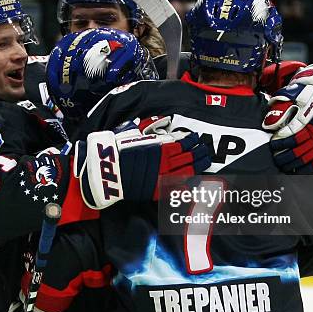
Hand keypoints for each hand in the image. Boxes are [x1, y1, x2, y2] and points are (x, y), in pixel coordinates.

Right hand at [76, 118, 210, 208]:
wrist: (106, 170)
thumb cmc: (118, 148)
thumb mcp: (133, 132)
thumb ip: (149, 126)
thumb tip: (161, 120)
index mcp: (160, 147)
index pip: (183, 143)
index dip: (192, 140)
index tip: (196, 138)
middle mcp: (165, 163)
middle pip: (189, 157)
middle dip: (199, 153)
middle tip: (206, 150)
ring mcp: (163, 178)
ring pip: (187, 172)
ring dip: (198, 166)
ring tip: (205, 162)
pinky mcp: (157, 191)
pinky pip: (176, 188)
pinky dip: (187, 185)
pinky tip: (194, 182)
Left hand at [262, 63, 312, 173]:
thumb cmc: (308, 94)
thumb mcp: (294, 94)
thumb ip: (281, 107)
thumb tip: (268, 125)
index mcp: (308, 120)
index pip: (291, 137)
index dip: (280, 143)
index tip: (272, 146)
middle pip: (298, 151)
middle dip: (284, 158)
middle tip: (275, 160)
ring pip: (307, 158)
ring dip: (293, 164)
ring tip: (283, 167)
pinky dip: (307, 169)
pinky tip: (297, 172)